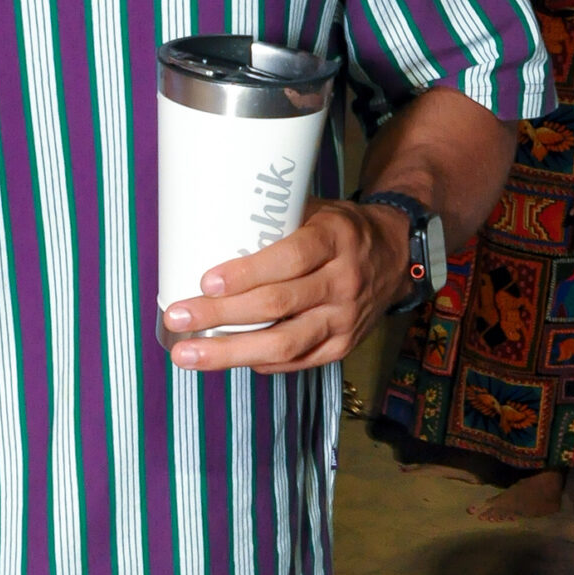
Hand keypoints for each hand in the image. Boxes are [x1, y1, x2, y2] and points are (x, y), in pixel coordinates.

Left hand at [162, 199, 412, 373]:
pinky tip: (226, 360)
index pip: (289, 259)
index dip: (246, 273)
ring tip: (189, 355)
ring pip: (284, 344)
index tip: (207, 281)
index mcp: (334, 239)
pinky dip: (258, 362)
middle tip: (178, 316)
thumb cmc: (337, 230)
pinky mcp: (342, 346)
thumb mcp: (314, 211)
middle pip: (277, 305)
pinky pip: (295, 361)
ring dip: (230, 352)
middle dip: (220, 315)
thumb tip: (205, 229)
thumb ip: (272, 223)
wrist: (395, 255)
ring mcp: (345, 320)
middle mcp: (343, 282)